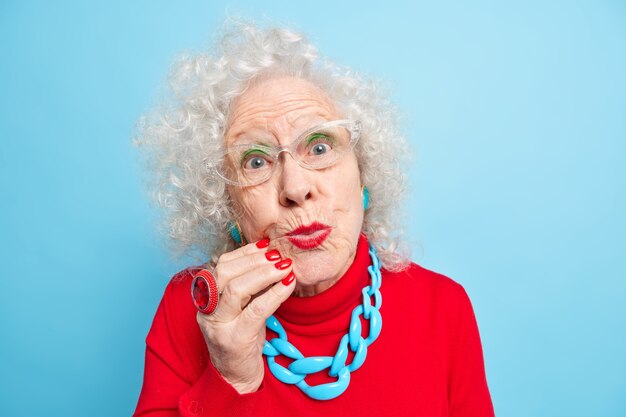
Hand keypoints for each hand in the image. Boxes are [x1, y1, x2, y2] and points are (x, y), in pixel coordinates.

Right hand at [196, 239, 295, 393]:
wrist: (237, 379)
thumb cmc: (242, 339)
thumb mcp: (244, 307)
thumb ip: (251, 285)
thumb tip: (272, 257)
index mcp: (207, 298)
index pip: (220, 265)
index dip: (244, 252)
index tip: (266, 245)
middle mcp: (207, 310)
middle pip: (224, 273)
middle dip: (254, 260)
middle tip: (278, 255)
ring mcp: (218, 326)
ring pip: (236, 289)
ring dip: (264, 273)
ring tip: (285, 266)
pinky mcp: (235, 340)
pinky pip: (255, 310)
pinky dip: (274, 294)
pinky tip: (288, 285)